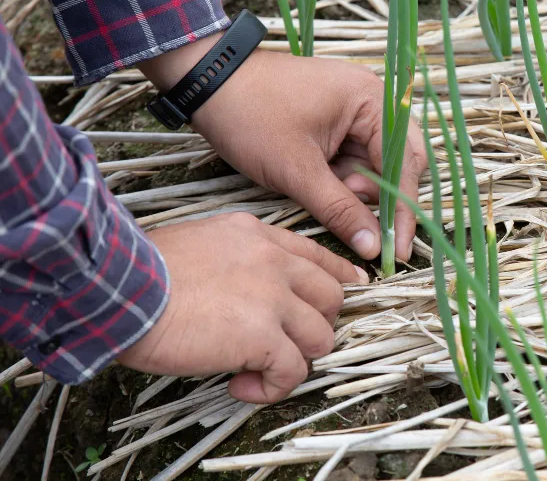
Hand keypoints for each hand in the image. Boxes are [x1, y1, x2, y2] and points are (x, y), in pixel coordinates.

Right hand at [117, 213, 367, 402]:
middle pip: (332, 296)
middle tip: (284, 342)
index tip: (347, 292)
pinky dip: (272, 388)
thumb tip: (242, 291)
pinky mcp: (264, 335)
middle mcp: (274, 262)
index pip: (318, 256)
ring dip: (295, 359)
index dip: (338, 279)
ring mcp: (273, 297)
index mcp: (258, 236)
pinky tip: (240, 387)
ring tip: (255, 369)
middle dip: (316, 324)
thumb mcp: (201, 242)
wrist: (121, 287)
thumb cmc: (143, 270)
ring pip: (321, 336)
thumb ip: (234, 258)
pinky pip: (293, 371)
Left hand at [140, 38, 426, 262]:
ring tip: (325, 192)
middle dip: (380, 196)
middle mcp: (374, 100)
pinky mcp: (338, 120)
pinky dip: (344, 178)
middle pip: (400, 162)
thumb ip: (340, 210)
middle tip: (359, 222)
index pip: (406, 162)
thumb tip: (373, 247)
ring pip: (377, 163)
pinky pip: (356, 157)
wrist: (206, 82)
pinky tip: (320, 184)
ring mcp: (356, 109)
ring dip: (358, 188)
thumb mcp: (296, 170)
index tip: (397, 248)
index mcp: (372, 100)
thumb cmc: (251, 117)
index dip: (403, 208)